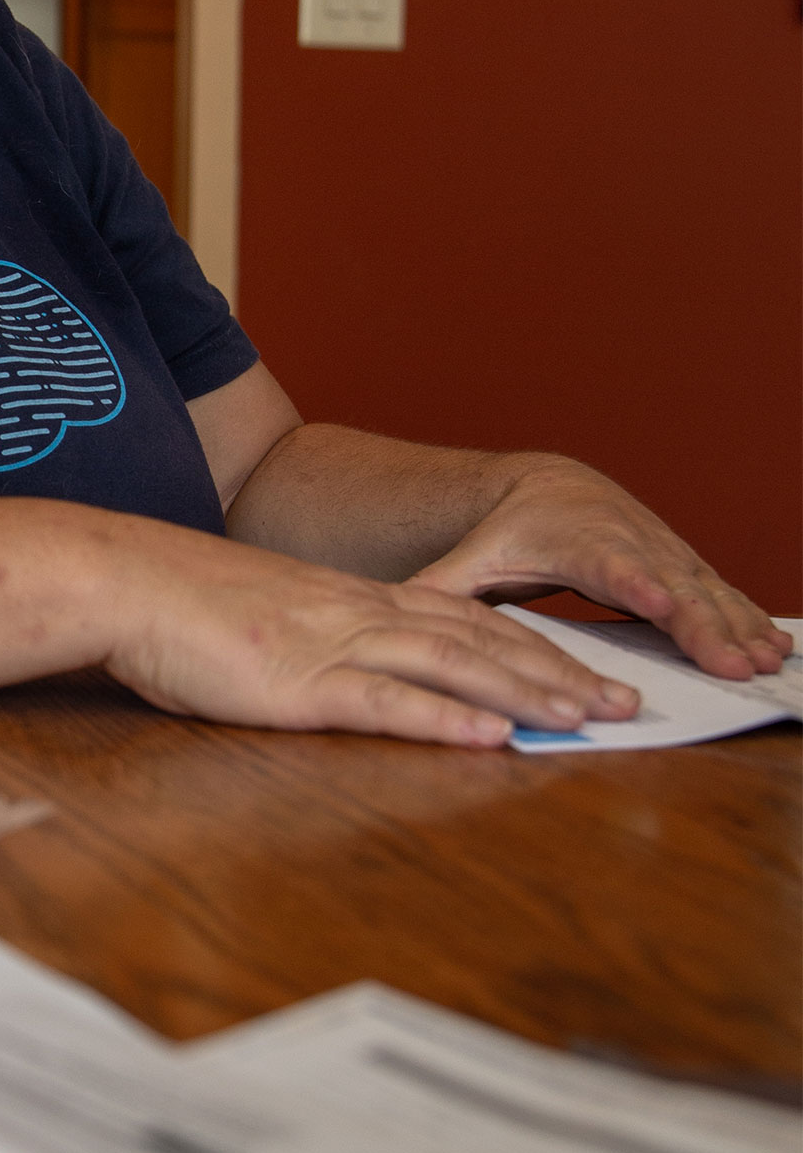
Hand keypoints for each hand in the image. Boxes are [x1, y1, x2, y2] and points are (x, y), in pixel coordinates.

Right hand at [107, 528, 642, 745]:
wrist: (121, 579)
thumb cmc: (174, 604)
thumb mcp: (259, 614)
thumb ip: (309, 636)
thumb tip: (337, 663)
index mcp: (348, 598)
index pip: (461, 617)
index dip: (528, 644)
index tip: (580, 667)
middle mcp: (355, 613)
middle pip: (477, 639)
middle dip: (555, 670)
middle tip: (619, 700)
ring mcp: (330, 644)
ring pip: (450, 667)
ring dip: (524, 694)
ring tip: (584, 719)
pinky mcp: (297, 683)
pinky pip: (385, 703)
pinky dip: (445, 721)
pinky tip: (490, 737)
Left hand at [406, 457, 791, 680]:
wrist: (553, 490)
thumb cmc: (509, 533)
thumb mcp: (475, 559)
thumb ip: (442, 589)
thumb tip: (389, 615)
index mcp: (577, 541)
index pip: (612, 565)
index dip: (639, 584)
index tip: (664, 604)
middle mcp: (630, 543)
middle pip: (672, 585)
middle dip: (705, 623)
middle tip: (734, 662)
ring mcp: (663, 554)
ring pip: (707, 591)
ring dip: (738, 626)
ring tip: (764, 661)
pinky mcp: (684, 567)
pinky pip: (722, 595)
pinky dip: (749, 620)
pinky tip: (776, 648)